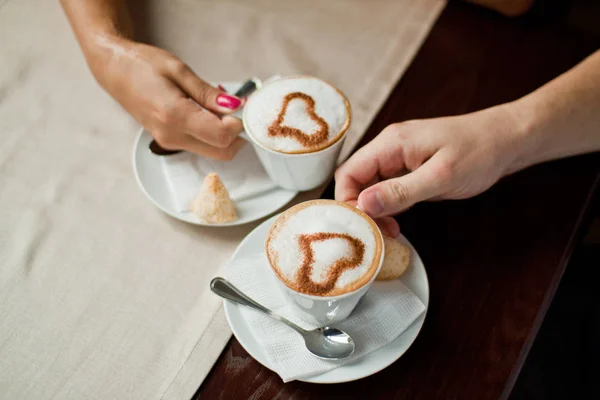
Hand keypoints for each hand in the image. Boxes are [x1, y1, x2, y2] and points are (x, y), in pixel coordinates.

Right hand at [92, 38, 244, 159]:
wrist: (114, 71)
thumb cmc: (142, 65)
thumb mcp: (179, 70)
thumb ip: (208, 93)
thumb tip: (235, 107)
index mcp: (174, 116)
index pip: (221, 136)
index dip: (238, 124)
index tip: (240, 106)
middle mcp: (172, 136)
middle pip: (221, 152)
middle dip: (236, 134)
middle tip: (235, 108)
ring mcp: (169, 142)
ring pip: (213, 150)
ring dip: (224, 133)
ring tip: (217, 104)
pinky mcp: (169, 141)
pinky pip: (201, 144)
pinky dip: (211, 132)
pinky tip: (206, 110)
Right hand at [335, 105, 523, 236]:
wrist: (508, 139)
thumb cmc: (479, 152)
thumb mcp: (440, 176)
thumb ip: (400, 191)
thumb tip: (362, 205)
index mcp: (391, 143)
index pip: (348, 172)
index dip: (347, 201)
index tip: (362, 226)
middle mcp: (390, 148)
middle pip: (356, 181)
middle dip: (361, 209)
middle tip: (379, 233)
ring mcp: (400, 158)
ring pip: (371, 187)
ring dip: (375, 211)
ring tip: (390, 231)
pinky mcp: (410, 168)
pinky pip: (387, 189)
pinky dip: (388, 207)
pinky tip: (398, 222)